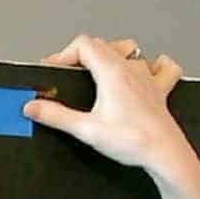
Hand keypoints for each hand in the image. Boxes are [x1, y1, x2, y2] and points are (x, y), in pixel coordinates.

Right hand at [23, 34, 194, 179]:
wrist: (166, 154)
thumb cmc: (134, 141)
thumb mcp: (87, 130)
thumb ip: (56, 116)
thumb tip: (33, 107)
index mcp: (111, 71)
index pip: (82, 44)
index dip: (63, 54)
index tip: (53, 70)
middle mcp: (131, 68)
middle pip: (101, 45)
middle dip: (80, 55)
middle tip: (67, 74)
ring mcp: (147, 77)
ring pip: (129, 50)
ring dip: (111, 54)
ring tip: (99, 69)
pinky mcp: (159, 91)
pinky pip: (161, 67)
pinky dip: (152, 65)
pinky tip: (145, 73)